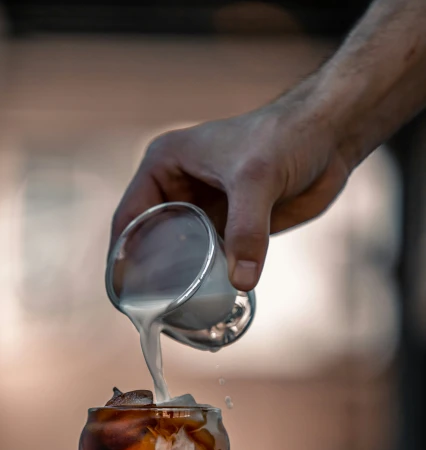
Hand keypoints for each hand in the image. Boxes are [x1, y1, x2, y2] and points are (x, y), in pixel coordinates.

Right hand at [110, 91, 350, 290]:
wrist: (330, 136)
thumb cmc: (286, 138)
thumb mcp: (257, 180)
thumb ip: (247, 230)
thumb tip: (242, 283)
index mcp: (165, 165)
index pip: (129, 216)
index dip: (121, 253)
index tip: (120, 291)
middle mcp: (177, 186)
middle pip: (148, 238)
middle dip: (146, 271)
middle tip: (145, 309)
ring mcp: (203, 207)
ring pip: (179, 250)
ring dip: (175, 277)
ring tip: (169, 313)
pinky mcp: (229, 224)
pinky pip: (209, 256)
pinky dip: (205, 277)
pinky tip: (202, 301)